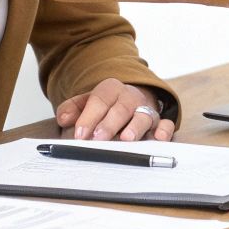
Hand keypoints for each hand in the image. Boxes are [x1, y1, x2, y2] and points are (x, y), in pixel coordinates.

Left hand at [56, 78, 173, 141]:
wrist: (131, 99)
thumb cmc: (107, 105)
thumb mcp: (87, 102)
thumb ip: (73, 109)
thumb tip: (63, 118)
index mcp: (111, 89)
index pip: (99, 100)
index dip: (89, 117)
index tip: (80, 134)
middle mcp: (130, 97)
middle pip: (121, 108)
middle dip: (109, 124)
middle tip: (98, 138)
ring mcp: (146, 110)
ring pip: (143, 116)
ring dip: (135, 127)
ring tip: (126, 139)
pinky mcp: (159, 123)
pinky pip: (166, 124)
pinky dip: (164, 130)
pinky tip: (159, 138)